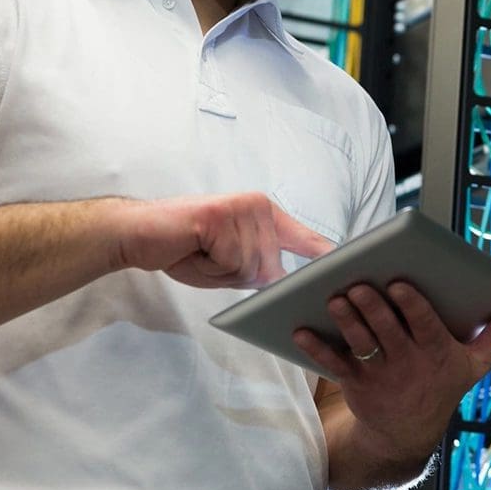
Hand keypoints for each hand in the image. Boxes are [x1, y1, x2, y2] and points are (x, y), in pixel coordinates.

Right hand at [118, 191, 333, 287]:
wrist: (140, 233)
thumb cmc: (185, 249)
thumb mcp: (231, 263)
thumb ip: (260, 269)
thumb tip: (285, 282)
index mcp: (264, 214)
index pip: (304, 237)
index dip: (325, 253)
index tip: (350, 265)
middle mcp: (258, 206)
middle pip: (270, 267)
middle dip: (238, 275)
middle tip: (208, 257)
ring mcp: (241, 208)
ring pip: (251, 267)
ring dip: (222, 270)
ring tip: (200, 252)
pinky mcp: (221, 215)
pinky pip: (230, 260)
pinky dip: (210, 264)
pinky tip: (194, 248)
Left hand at [293, 282, 490, 461]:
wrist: (406, 435)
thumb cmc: (442, 386)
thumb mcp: (474, 365)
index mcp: (437, 352)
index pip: (424, 325)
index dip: (411, 306)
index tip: (399, 283)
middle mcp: (407, 364)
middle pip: (387, 331)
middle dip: (372, 308)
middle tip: (357, 285)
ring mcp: (379, 376)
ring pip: (360, 345)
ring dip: (345, 322)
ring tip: (334, 299)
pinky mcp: (354, 384)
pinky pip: (333, 364)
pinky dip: (315, 348)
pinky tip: (299, 330)